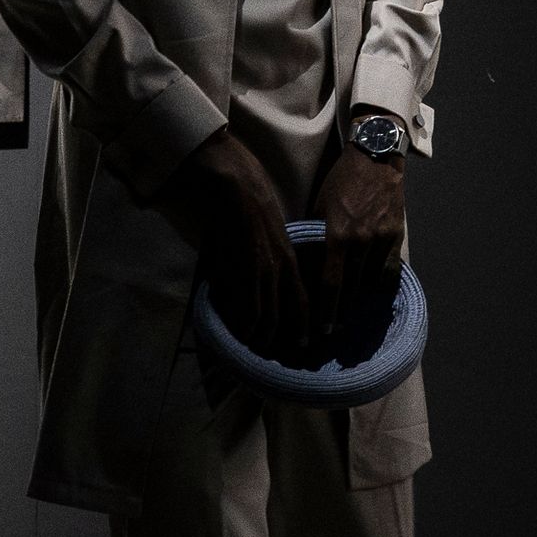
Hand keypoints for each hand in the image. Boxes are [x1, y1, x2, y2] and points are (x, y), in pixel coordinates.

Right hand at [168, 130, 304, 354]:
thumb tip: (261, 280)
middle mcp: (280, 269)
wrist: (233, 180)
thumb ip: (271, 257)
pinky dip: (241, 324)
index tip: (303, 345)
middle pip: (284, 317)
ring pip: (264, 318)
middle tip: (271, 356)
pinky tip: (235, 334)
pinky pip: (244, 307)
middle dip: (279, 341)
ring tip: (252, 351)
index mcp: (290, 258)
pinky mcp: (239, 268)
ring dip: (258, 338)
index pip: (303, 302)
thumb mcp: (272, 230)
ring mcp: (260, 270)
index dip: (303, 326)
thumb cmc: (252, 198)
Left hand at [313, 143, 405, 331]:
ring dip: (360, 301)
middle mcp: (362, 242)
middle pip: (352, 289)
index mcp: (338, 235)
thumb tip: (304, 262)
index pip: (332, 284)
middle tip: (332, 329)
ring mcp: (382, 239)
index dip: (326, 310)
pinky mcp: (397, 235)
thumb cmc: (341, 180)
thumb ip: (316, 235)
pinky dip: (380, 286)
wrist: (376, 157)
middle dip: (342, 312)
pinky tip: (372, 297)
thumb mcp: (319, 206)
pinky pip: (390, 270)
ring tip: (350, 317)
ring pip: (371, 282)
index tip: (321, 329)